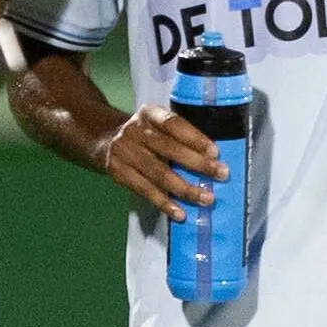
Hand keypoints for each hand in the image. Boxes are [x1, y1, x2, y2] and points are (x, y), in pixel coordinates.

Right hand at [95, 103, 224, 222]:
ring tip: (206, 198)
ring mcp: (124, 152)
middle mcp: (135, 130)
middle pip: (169, 149)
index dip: (195, 138)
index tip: (215, 152)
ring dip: (185, 189)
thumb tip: (212, 158)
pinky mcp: (118, 172)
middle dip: (198, 163)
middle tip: (221, 174)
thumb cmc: (144, 134)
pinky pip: (144, 190)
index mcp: (149, 114)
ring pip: (158, 173)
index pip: (174, 124)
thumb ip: (179, 135)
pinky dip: (164, 203)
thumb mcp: (157, 123)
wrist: (105, 139)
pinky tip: (179, 213)